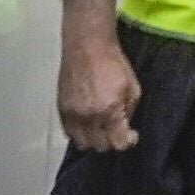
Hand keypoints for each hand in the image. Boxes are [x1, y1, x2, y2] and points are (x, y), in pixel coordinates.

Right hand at [59, 33, 140, 153]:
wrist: (87, 47)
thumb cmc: (112, 63)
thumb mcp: (133, 88)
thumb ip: (129, 111)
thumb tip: (125, 125)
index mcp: (108, 111)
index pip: (118, 143)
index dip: (128, 142)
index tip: (131, 135)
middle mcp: (88, 116)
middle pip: (99, 147)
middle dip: (111, 142)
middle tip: (117, 131)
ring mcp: (72, 114)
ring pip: (82, 143)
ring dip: (94, 140)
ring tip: (102, 128)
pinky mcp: (61, 109)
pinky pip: (68, 132)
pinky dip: (79, 132)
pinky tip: (88, 122)